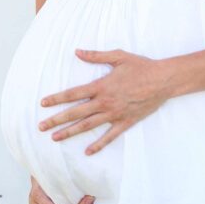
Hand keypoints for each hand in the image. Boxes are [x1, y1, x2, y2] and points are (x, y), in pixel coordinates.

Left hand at [38, 48, 168, 154]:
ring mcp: (115, 114)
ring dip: (71, 132)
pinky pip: (109, 136)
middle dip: (57, 120)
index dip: (57, 99)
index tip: (43, 104)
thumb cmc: (141, 66)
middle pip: (76, 112)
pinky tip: (87, 152)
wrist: (163, 80)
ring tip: (55, 138)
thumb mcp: (118, 56)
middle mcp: (105, 102)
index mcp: (101, 86)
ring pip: (88, 126)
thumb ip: (96, 56)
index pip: (73, 93)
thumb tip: (77, 52)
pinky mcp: (126, 122)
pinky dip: (98, 144)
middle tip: (41, 127)